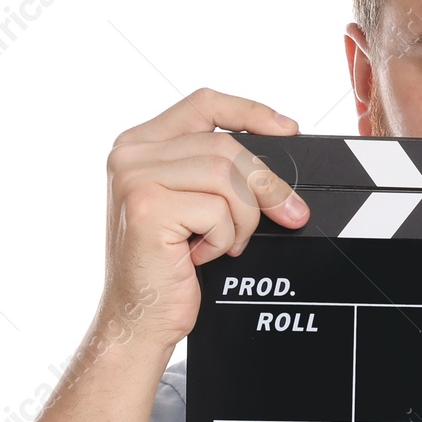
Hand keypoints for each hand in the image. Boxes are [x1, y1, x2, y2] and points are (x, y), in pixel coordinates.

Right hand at [95, 86, 309, 354]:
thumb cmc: (168, 266)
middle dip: (267, 185)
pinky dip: (224, 239)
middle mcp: (131, 155)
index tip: (289, 130)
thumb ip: (218, 173)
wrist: (139, 318)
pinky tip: (201, 256)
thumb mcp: (194, 207)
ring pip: (226, 176)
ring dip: (243, 219)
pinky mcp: (147, 207)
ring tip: (226, 243)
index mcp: (141, 145)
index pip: (204, 103)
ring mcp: (135, 178)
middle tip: (290, 215)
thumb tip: (280, 161)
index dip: (251, 112)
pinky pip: (216, 210)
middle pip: (226, 145)